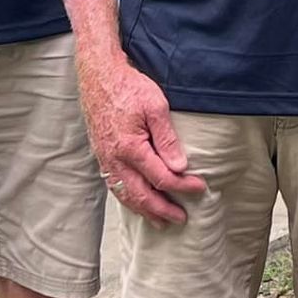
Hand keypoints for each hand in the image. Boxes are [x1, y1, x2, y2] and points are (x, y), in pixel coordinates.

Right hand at [78, 55, 206, 224]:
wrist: (98, 76)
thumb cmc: (129, 87)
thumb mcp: (155, 106)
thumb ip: (167, 138)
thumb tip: (179, 166)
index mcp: (130, 148)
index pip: (161, 177)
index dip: (182, 186)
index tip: (199, 188)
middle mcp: (114, 159)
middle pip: (140, 194)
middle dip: (162, 209)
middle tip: (180, 219)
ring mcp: (105, 159)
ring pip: (124, 194)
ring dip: (144, 210)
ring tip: (160, 221)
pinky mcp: (101, 156)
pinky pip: (114, 186)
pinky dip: (127, 199)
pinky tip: (137, 203)